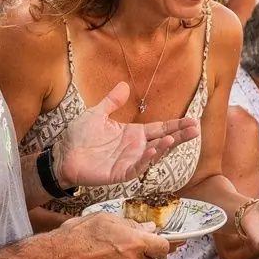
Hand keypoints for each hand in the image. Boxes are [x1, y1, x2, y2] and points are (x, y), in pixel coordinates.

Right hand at [48, 213, 170, 258]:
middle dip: (141, 252)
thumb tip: (149, 229)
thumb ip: (131, 225)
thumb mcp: (105, 219)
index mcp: (135, 243)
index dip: (164, 244)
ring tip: (103, 255)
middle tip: (124, 245)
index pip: (163, 247)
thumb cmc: (78, 234)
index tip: (163, 242)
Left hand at [52, 83, 199, 187]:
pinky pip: (137, 167)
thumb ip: (112, 102)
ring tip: (176, 137)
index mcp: (133, 134)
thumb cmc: (78, 137)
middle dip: (179, 136)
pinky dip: (146, 159)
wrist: (62, 155)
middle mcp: (135, 148)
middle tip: (196, 129)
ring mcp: (129, 161)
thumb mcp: (97, 114)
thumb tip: (125, 85)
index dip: (176, 125)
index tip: (192, 120)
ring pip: (153, 155)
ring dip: (165, 147)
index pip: (159, 128)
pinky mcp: (120, 173)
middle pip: (163, 141)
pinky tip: (153, 149)